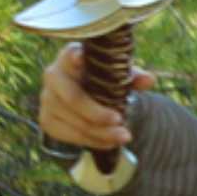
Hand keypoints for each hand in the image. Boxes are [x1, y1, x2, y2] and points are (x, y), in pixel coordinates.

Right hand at [38, 44, 154, 150]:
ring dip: (101, 132)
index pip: (69, 53)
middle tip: (120, 120)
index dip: (74, 56)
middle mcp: (54, 75)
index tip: (81, 59)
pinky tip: (109, 142)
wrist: (85, 97)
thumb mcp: (119, 76)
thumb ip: (133, 76)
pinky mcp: (47, 119)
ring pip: (74, 120)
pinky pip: (70, 135)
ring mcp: (47, 99)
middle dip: (97, 113)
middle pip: (74, 98)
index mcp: (70, 57)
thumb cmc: (102, 80)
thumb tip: (149, 80)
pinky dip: (92, 141)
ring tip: (123, 136)